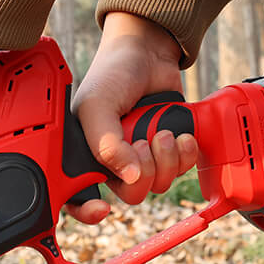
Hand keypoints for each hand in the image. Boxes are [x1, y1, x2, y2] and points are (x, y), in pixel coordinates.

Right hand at [68, 12, 198, 222]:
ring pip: (159, 184)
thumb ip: (106, 144)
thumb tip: (132, 176)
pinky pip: (182, 169)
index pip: (78, 199)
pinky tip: (180, 135)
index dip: (87, 212)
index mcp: (83, 156)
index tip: (102, 210)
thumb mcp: (97, 106)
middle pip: (131, 193)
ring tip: (163, 132)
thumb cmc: (111, 74)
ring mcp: (141, 157)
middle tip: (143, 142)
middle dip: (144, 171)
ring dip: (167, 159)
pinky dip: (186, 154)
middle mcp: (111, 161)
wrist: (147, 51)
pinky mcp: (167, 150)